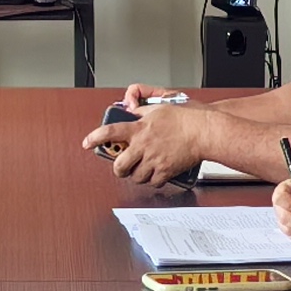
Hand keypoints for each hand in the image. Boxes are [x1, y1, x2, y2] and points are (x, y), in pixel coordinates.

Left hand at [85, 106, 207, 184]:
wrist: (203, 132)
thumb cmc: (185, 119)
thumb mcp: (159, 108)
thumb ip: (142, 111)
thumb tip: (133, 111)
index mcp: (140, 129)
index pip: (110, 132)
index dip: (95, 138)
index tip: (87, 143)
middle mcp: (143, 146)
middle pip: (119, 165)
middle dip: (118, 168)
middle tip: (121, 167)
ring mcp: (153, 160)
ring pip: (135, 177)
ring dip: (136, 175)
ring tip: (141, 169)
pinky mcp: (165, 171)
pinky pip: (152, 182)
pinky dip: (152, 181)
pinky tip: (156, 174)